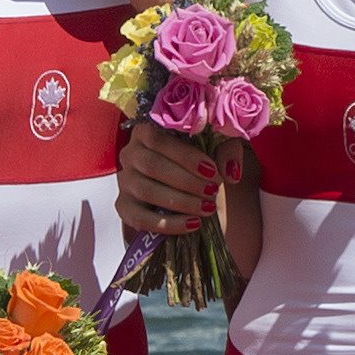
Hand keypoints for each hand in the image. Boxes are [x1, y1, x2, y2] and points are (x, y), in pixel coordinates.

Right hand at [117, 122, 224, 237]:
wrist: (189, 185)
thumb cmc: (199, 161)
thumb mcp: (216, 147)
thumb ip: (227, 151)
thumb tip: (231, 171)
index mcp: (147, 131)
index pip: (159, 139)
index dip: (186, 156)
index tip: (212, 171)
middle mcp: (130, 153)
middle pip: (151, 165)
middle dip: (186, 181)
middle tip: (212, 191)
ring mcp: (125, 181)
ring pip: (146, 191)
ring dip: (180, 201)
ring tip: (207, 208)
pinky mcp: (124, 206)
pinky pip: (140, 218)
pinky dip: (168, 224)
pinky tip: (192, 224)